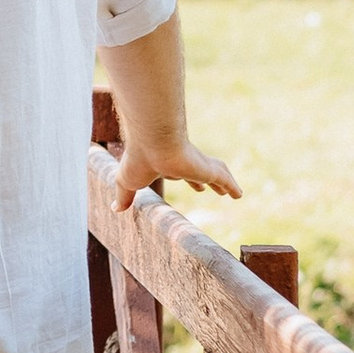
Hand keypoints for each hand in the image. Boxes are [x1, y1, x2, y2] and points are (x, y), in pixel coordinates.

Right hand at [113, 134, 240, 211]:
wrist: (152, 144)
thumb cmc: (137, 160)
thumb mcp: (127, 182)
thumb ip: (124, 196)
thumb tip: (114, 209)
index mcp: (166, 164)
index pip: (178, 173)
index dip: (185, 180)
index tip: (193, 185)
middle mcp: (184, 162)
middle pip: (198, 172)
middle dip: (204, 180)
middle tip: (209, 188)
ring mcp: (198, 164)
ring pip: (215, 173)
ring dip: (223, 183)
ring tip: (232, 193)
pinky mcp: (208, 169)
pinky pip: (224, 179)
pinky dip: (232, 186)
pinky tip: (239, 195)